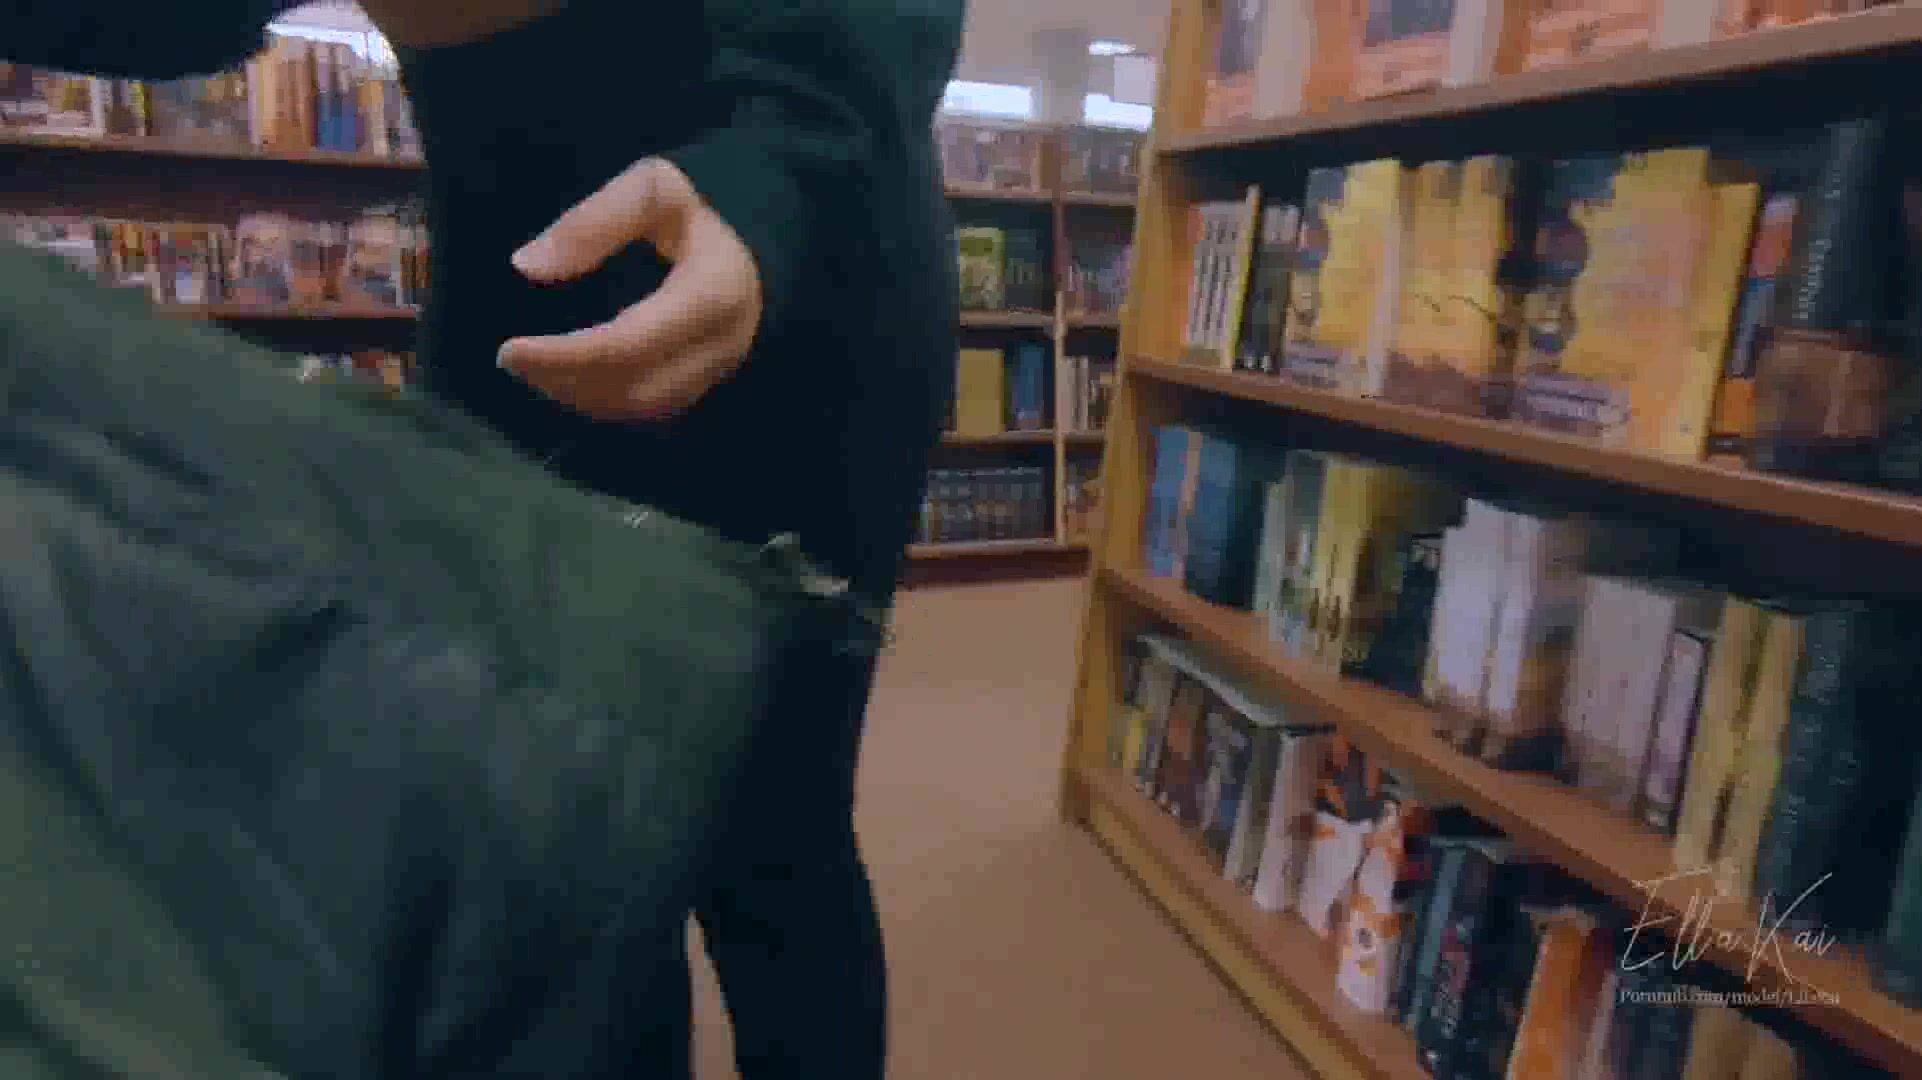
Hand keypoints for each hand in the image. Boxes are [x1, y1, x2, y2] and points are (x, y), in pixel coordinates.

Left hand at [496, 157, 762, 421]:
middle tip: (512, 360)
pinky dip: (605, 399)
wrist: (762, 231)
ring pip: (643, 406)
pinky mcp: (710, 378)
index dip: (564, 355)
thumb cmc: (704, 202)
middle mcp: (720, 345)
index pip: (627, 345)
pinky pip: (654, 406)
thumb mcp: (652, 187)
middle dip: (566, 382)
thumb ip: (593, 222)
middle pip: (635, 388)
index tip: (509, 349)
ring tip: (533, 370)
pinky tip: (570, 377)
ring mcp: (719, 368)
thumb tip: (526, 265)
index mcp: (710, 295)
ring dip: (582, 397)